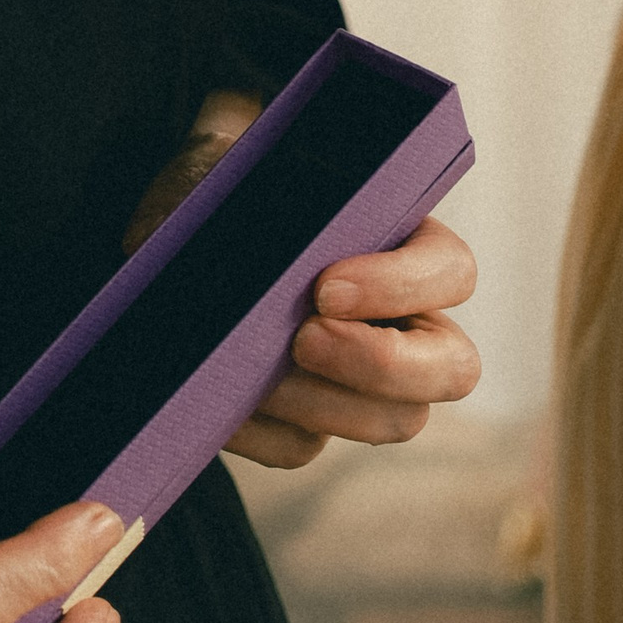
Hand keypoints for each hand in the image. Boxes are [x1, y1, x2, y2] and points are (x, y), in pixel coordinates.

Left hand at [123, 93, 479, 469]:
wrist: (169, 239)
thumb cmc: (223, 191)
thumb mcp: (245, 176)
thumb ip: (275, 196)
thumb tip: (271, 245)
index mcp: (404, 245)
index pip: (450, 270)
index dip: (402, 286)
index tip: (325, 288)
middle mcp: (404, 319)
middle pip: (453, 368)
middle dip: (381, 363)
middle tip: (303, 340)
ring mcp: (361, 380)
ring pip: (393, 420)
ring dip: (319, 404)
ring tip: (252, 374)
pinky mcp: (305, 420)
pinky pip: (302, 446)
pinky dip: (260, 429)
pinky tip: (219, 403)